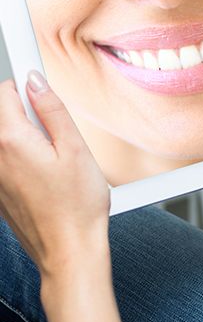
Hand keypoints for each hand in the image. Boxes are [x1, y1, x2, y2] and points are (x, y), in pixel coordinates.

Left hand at [0, 72, 124, 321]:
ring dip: (23, 132)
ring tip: (53, 153)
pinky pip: (4, 158)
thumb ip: (52, 110)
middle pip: (1, 112)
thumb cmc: (77, 205)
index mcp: (12, 141)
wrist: (68, 251)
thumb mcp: (75, 149)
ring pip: (3, 135)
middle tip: (55, 127)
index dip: (25, 80)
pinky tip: (45, 172)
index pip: (6, 92)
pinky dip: (20, 153)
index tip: (32, 70)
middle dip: (24, 108)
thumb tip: (35, 81)